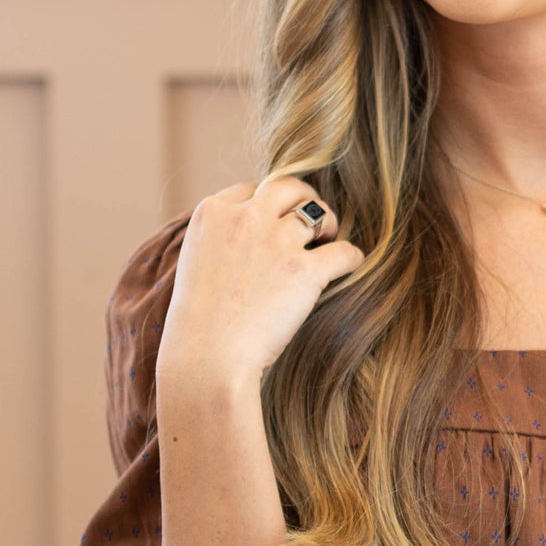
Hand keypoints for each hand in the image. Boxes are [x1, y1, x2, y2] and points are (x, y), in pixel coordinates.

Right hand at [156, 174, 365, 409]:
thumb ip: (219, 243)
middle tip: (311, 223)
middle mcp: (245, 218)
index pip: (249, 189)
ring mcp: (276, 241)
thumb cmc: (197, 326)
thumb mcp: (194, 266)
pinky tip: (347, 267)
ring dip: (328, 224)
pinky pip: (344, 251)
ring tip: (327, 242)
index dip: (265, 203)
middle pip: (288, 187)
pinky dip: (350, 258)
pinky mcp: (305, 269)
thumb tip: (245, 244)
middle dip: (303, 200)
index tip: (273, 221)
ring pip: (318, 211)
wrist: (206, 358)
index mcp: (211, 213)